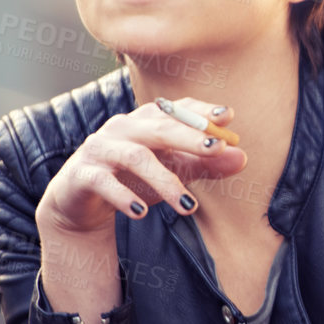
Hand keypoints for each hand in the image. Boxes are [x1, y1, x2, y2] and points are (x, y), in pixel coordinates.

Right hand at [36, 97, 246, 239]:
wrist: (82, 203)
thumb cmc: (132, 180)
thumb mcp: (173, 172)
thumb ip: (205, 165)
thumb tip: (242, 158)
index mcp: (145, 122)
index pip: (175, 110)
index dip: (200, 111)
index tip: (228, 115)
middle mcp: (123, 129)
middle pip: (159, 127)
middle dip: (190, 136)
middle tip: (218, 148)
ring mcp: (100, 150)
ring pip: (136, 157)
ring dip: (165, 181)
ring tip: (188, 206)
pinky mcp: (83, 174)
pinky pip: (104, 182)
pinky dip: (124, 197)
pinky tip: (142, 213)